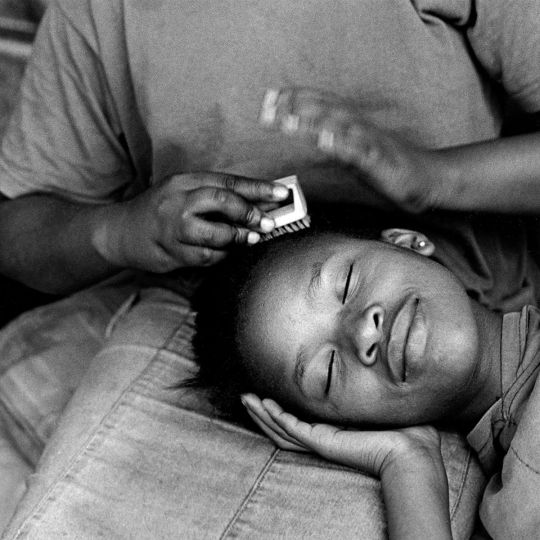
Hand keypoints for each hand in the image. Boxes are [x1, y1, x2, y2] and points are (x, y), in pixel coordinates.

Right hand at [93, 172, 287, 271]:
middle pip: (220, 201)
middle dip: (249, 212)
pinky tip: (228, 252)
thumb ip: (216, 196)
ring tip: (251, 239)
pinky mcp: (169, 251)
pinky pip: (203, 257)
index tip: (282, 193)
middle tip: (268, 222)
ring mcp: (171, 228)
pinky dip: (221, 256)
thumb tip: (260, 203)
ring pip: (213, 234)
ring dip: (238, 238)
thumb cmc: (161, 210)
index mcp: (184, 181)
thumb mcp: (184, 192)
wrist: (120, 231)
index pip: (227, 181)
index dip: (258, 187)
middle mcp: (177, 201)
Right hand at [241, 394, 440, 476]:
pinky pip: (293, 430)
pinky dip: (277, 418)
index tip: (267, 395)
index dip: (279, 410)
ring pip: (282, 430)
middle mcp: (322, 438)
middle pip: (281, 427)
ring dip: (262, 414)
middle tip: (245, 396)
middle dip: (261, 411)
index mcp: (331, 430)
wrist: (409, 451)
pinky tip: (265, 406)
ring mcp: (321, 442)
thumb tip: (367, 364)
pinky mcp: (324, 443)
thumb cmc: (398, 432)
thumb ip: (363, 393)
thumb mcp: (375, 406)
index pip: (297, 422)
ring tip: (247, 399)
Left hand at [260, 87, 450, 212]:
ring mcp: (369, 142)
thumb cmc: (387, 165)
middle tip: (267, 106)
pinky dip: (341, 145)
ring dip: (312, 122)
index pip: (320, 105)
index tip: (269, 99)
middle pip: (324, 110)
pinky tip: (324, 141)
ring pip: (339, 126)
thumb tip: (310, 139)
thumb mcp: (354, 151)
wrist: (426, 177)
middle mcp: (358, 127)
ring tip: (287, 120)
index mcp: (352, 125)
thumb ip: (333, 143)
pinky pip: (359, 152)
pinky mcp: (379, 161)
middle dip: (295, 107)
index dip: (295, 100)